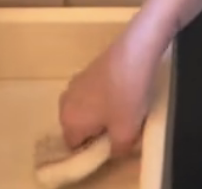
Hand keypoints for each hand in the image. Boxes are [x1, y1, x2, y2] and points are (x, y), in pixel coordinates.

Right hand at [59, 31, 155, 154]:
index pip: (75, 146)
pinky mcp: (90, 67)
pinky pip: (95, 91)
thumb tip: (115, 150)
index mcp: (68, 121)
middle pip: (80, 125)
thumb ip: (118, 150)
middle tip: (119, 127)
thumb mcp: (126, 134)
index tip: (112, 144)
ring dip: (102, 110)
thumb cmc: (126, 96)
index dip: (94, 149)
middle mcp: (66, 101)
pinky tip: (125, 90)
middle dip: (97, 129)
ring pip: (87, 107)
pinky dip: (106, 94)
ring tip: (125, 107)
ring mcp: (77, 81)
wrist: (135, 52)